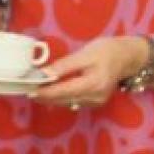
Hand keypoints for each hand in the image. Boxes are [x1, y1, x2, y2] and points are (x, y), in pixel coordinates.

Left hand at [32, 36, 148, 110]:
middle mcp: (94, 97)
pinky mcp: (94, 102)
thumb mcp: (84, 54)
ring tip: (35, 88)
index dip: (44, 92)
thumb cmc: (106, 51)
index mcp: (93, 84)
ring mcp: (95, 102)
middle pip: (62, 99)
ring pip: (66, 102)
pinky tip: (50, 90)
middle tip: (26, 89)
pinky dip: (60, 97)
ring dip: (50, 97)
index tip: (28, 90)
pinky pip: (72, 101)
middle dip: (44, 95)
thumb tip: (43, 74)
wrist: (128, 57)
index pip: (62, 91)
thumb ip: (63, 66)